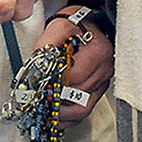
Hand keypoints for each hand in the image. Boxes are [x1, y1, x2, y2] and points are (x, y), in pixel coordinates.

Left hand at [33, 5, 113, 127]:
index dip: (55, 81)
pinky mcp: (98, 91)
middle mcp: (105, 69)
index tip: (40, 83)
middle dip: (55, 98)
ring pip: (83, 109)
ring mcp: (103, 82)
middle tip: (37, 98)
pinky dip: (68, 117)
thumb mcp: (60, 26)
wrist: (89, 24)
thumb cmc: (77, 25)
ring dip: (61, 113)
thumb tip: (37, 65)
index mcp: (98, 52)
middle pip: (78, 96)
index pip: (75, 76)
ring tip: (44, 110)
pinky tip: (55, 116)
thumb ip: (48, 44)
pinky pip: (85, 110)